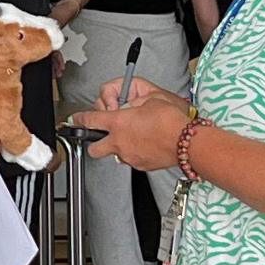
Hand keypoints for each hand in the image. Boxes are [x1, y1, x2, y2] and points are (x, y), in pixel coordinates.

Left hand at [72, 79, 191, 170]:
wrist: (189, 142)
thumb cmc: (173, 120)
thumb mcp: (152, 99)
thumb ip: (135, 103)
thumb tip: (130, 105)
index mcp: (118, 123)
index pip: (89, 120)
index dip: (79, 119)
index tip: (75, 120)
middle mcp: (119, 142)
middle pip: (93, 148)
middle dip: (94, 143)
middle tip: (102, 137)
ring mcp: (128, 156)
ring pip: (115, 155)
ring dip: (119, 148)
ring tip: (134, 140)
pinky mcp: (140, 165)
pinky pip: (132, 160)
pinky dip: (135, 154)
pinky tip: (147, 147)